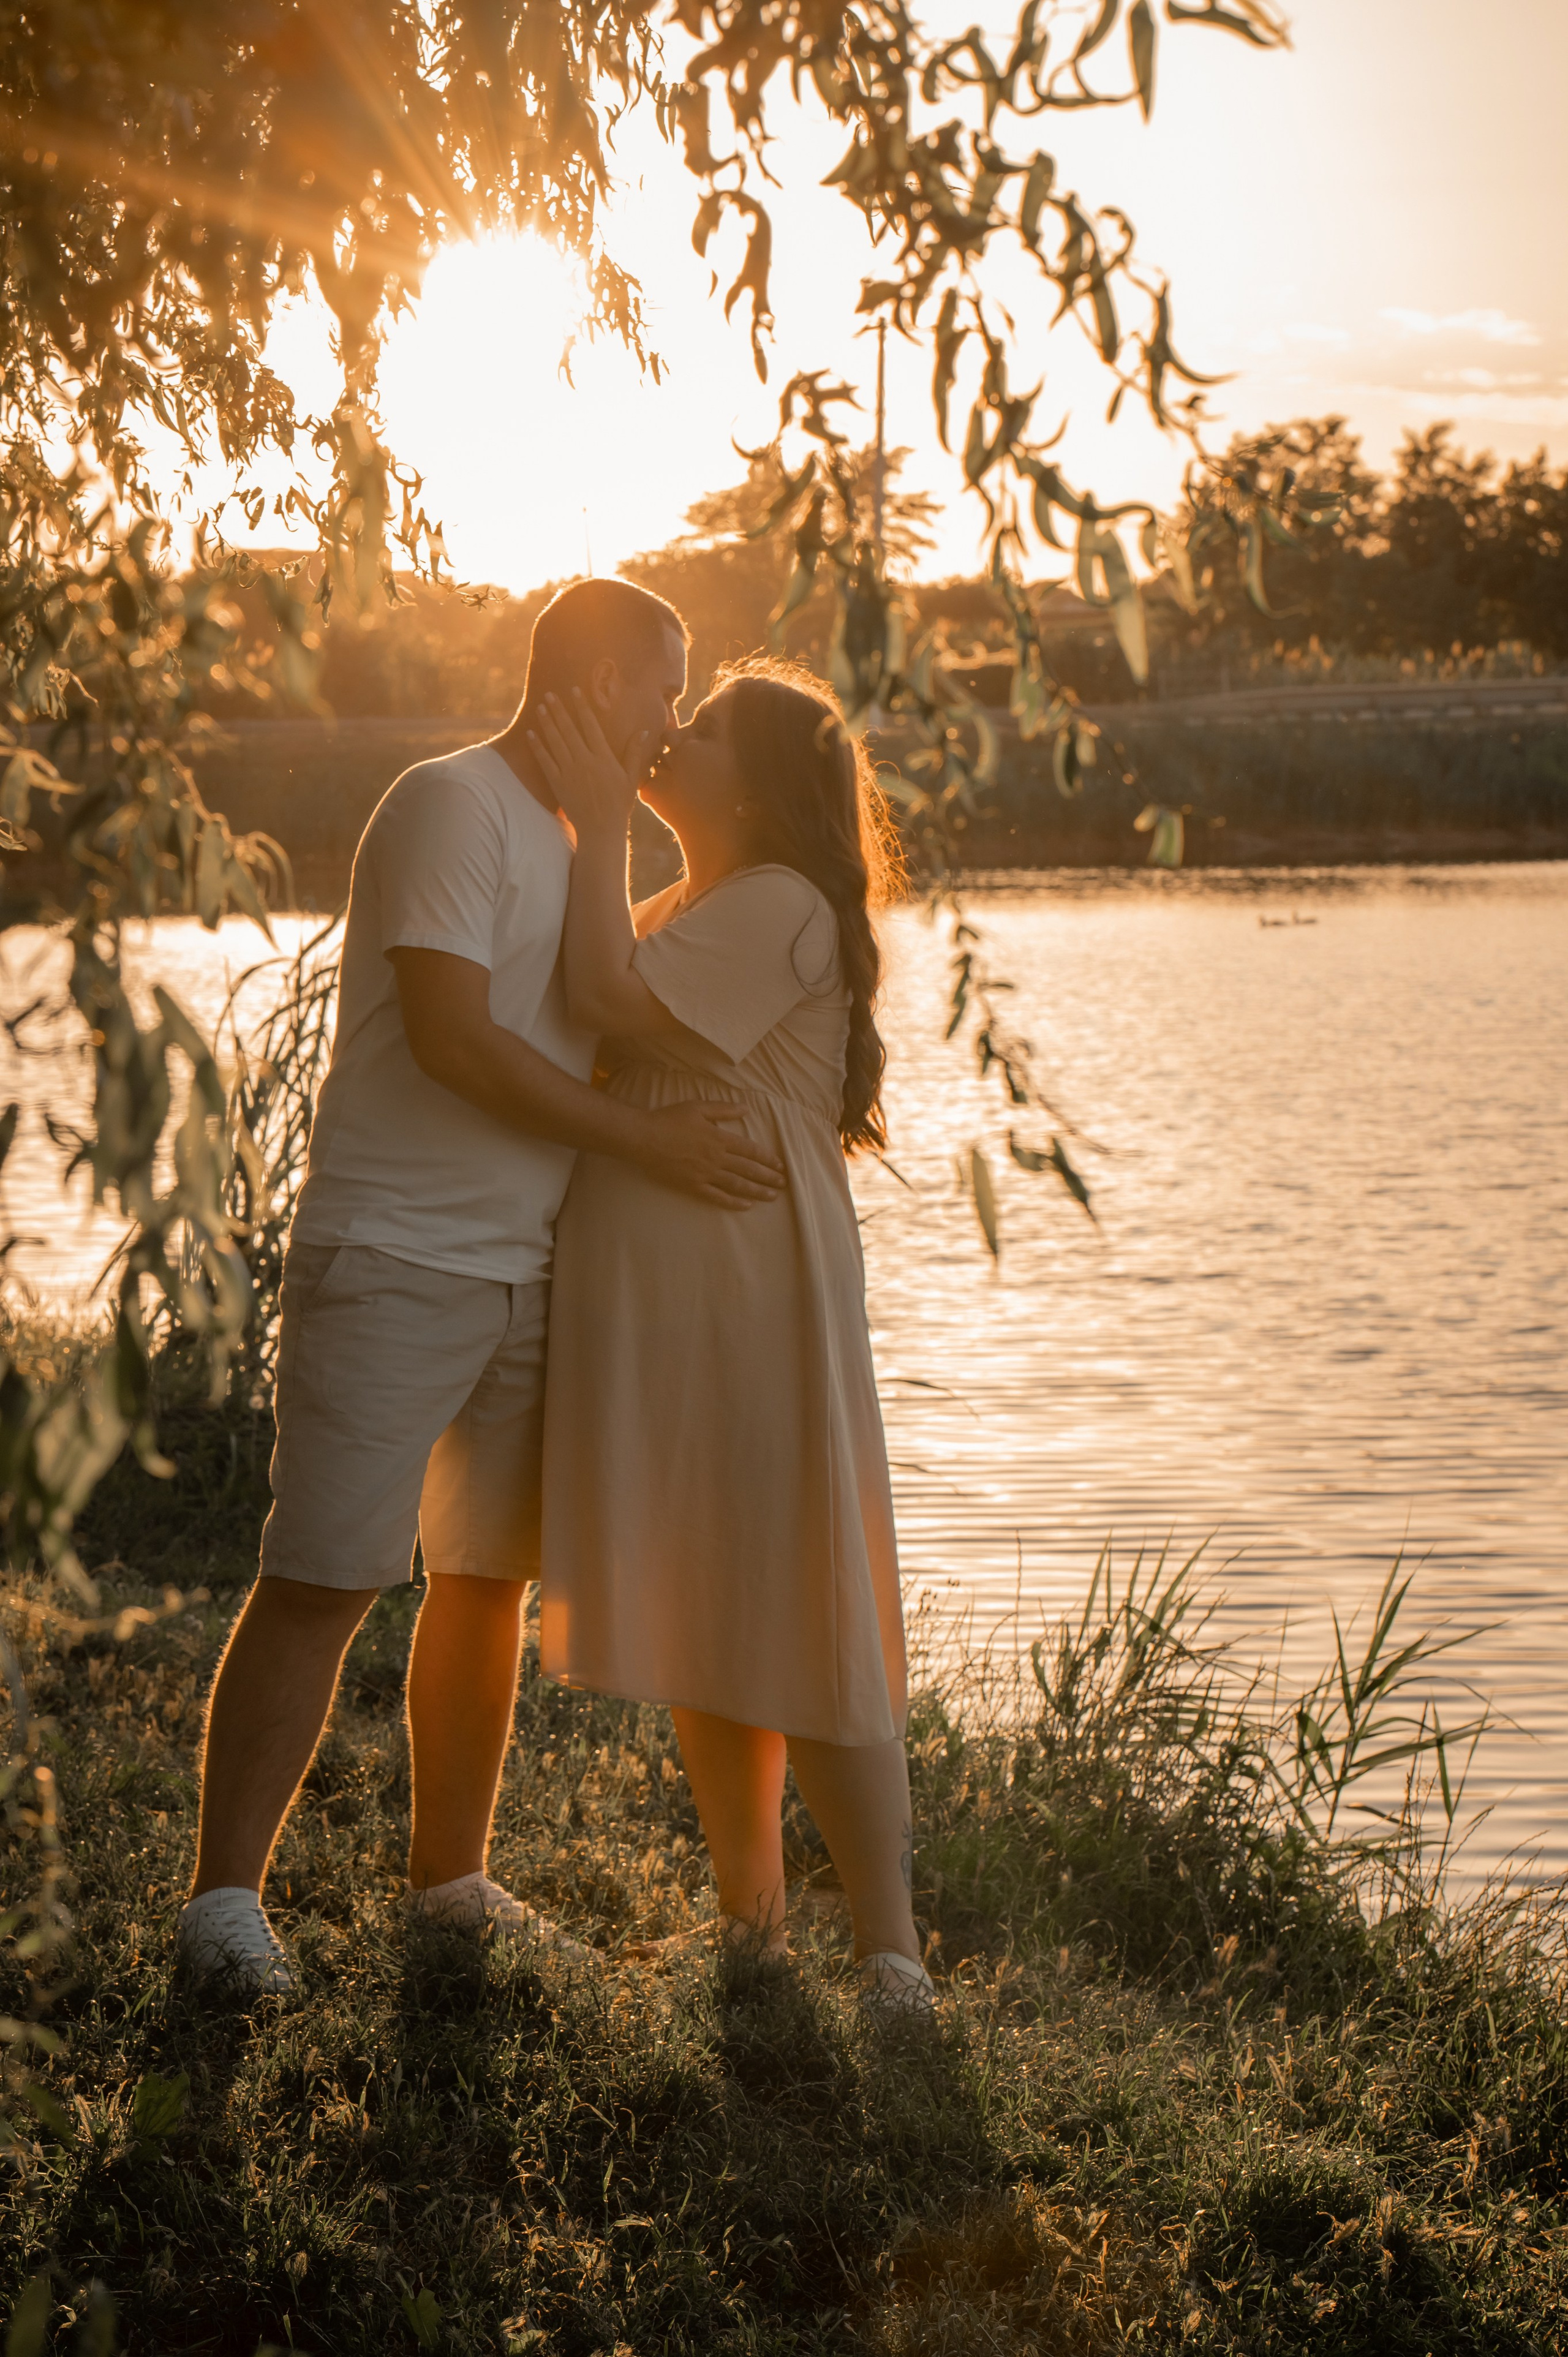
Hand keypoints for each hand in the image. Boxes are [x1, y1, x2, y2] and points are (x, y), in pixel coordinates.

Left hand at [528, 691, 647, 834]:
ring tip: (541, 706)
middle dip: (559, 710)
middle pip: (569, 730)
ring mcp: (569, 772)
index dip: (581, 706)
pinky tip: (531, 733)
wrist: (601, 830)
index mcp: (603, 758)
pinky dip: (537, 746)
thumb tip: (643, 731)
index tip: (575, 690)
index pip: (590, 726)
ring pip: (555, 742)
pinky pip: (545, 761)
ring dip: (547, 723)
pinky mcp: (558, 783)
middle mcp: (585, 762)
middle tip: (550, 694)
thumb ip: (635, 754)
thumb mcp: (631, 779)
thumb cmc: (619, 804)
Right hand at [638, 1101, 785, 1207]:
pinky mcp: (693, 1186)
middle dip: (768, 1177)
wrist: (644, 1138)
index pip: (751, 1150)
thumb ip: (724, 1109)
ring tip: (772, 1197)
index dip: (767, 1158)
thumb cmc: (669, 1119)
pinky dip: (733, 1202)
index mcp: (720, 1138)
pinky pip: (717, 1197)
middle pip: (749, 1169)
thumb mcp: (698, 1107)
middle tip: (783, 1184)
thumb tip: (746, 1109)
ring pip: (737, 1185)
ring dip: (757, 1191)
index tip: (780, 1165)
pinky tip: (746, 1206)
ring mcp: (705, 1174)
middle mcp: (716, 1158)